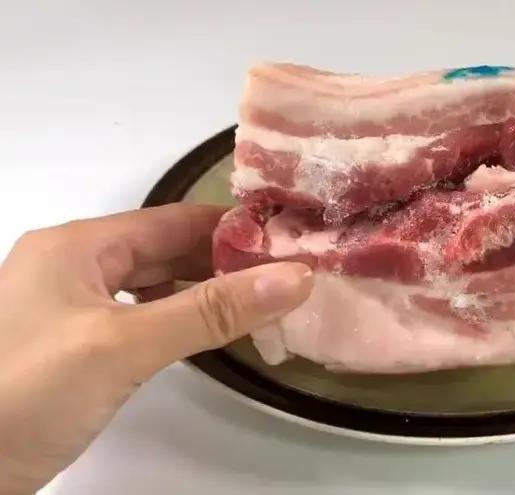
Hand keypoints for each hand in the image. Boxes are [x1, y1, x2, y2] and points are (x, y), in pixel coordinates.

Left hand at [0, 204, 312, 493]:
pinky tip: (207, 336)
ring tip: (261, 304)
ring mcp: (68, 310)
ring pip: (152, 286)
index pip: (172, 219)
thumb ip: (210, 311)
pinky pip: (139, 319)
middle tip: (288, 276)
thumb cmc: (28, 390)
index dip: (232, 226)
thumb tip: (296, 276)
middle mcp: (71, 268)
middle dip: (224, 261)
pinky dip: (177, 322)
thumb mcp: (124, 345)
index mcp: (76, 246)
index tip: (291, 239)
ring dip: (203, 293)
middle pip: (164, 251)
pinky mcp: (72, 350)